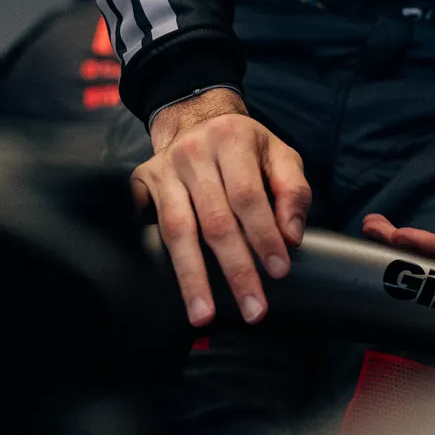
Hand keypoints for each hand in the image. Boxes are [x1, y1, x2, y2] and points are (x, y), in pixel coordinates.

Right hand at [133, 89, 310, 328]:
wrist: (195, 119)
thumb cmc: (245, 146)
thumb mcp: (280, 155)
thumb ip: (293, 192)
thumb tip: (291, 238)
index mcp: (231, 139)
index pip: (248, 196)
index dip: (263, 236)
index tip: (279, 271)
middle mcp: (193, 152)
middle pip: (214, 220)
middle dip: (235, 270)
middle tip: (252, 309)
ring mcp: (163, 169)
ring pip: (176, 230)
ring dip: (192, 278)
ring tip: (203, 315)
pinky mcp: (140, 182)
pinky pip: (146, 226)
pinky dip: (156, 256)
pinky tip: (166, 286)